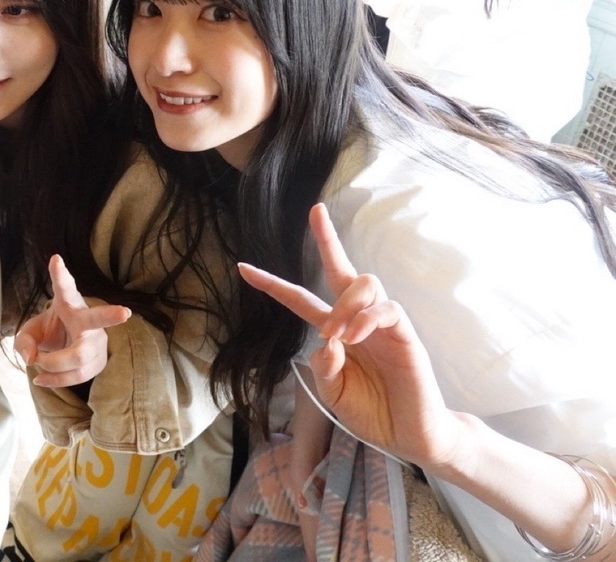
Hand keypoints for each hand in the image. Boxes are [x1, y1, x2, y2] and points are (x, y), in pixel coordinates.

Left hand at [14, 255, 130, 387]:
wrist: (64, 347)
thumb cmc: (50, 332)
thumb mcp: (30, 332)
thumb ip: (24, 342)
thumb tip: (31, 358)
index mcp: (69, 304)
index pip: (65, 287)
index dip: (60, 274)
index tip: (55, 259)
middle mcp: (87, 320)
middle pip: (97, 320)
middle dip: (111, 315)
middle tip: (124, 312)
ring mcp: (97, 340)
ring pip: (79, 358)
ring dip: (52, 365)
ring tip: (37, 365)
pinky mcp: (99, 360)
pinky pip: (78, 375)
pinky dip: (56, 380)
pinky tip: (43, 379)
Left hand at [237, 203, 464, 470]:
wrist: (407, 435)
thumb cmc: (371, 412)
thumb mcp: (333, 393)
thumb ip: (324, 368)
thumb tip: (326, 341)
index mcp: (335, 332)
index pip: (301, 300)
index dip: (273, 284)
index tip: (243, 268)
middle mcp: (357, 320)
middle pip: (342, 270)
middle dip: (328, 240)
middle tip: (314, 215)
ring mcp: (383, 326)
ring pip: (365, 282)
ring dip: (345, 303)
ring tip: (337, 333)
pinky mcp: (406, 336)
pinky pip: (389, 309)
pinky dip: (367, 317)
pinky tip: (355, 337)